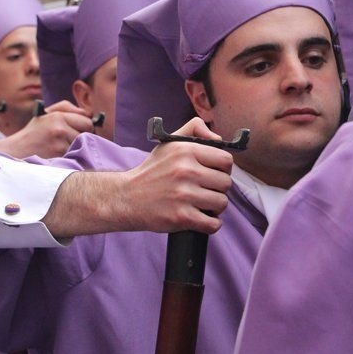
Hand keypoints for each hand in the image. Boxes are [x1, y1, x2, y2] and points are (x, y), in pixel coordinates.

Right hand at [0, 100, 92, 158]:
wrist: (14, 152)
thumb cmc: (33, 133)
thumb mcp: (45, 114)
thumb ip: (66, 108)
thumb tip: (88, 113)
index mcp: (57, 116)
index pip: (87, 120)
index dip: (85, 127)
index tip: (80, 130)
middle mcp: (58, 128)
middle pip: (88, 132)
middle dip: (83, 136)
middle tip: (71, 139)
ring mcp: (59, 144)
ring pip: (81, 145)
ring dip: (76, 147)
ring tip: (60, 147)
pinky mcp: (58, 157)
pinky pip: (74, 155)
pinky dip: (70, 156)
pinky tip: (59, 155)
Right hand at [43, 118, 233, 236]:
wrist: (126, 197)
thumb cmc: (151, 171)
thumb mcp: (169, 142)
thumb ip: (194, 130)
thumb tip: (218, 138)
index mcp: (186, 150)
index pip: (226, 160)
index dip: (223, 168)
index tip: (215, 173)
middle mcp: (186, 170)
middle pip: (226, 183)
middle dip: (219, 188)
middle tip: (206, 190)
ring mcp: (184, 195)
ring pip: (222, 203)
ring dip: (216, 207)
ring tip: (203, 204)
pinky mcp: (181, 217)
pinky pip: (213, 224)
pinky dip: (212, 224)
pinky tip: (203, 218)